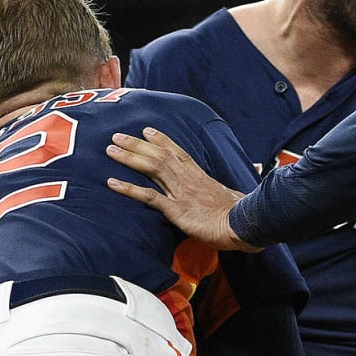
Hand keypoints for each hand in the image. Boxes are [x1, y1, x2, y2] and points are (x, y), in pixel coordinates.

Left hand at [106, 128, 260, 252]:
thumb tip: (223, 199)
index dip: (161, 140)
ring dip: (129, 157)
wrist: (244, 225)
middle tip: (117, 135)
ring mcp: (181, 192)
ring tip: (110, 149)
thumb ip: (218, 196)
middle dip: (137, 144)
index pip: (178, 152)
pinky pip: (149, 196)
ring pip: (152, 168)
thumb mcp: (230, 198)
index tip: (147, 130)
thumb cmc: (241, 215)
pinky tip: (112, 183)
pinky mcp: (176, 209)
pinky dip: (129, 188)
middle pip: (159, 155)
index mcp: (201, 176)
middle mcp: (189, 179)